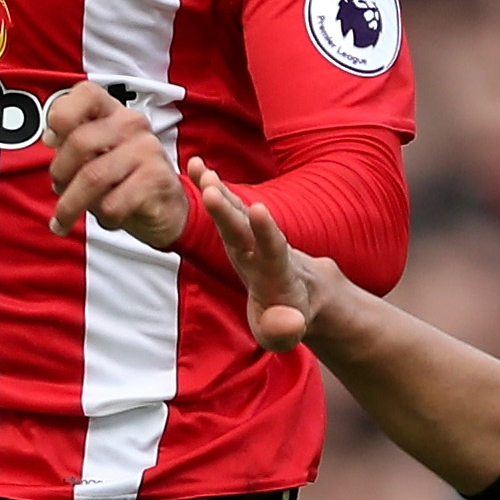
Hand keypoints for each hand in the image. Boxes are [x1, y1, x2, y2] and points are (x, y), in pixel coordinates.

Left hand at [42, 81, 186, 248]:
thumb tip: (50, 137)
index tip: (52, 141)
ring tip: (68, 216)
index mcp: (113, 112)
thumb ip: (71, 141)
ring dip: (72, 204)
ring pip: (93, 177)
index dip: (60, 115)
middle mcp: (132, 124)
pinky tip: (110, 218)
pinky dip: (104, 218)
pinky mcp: (156, 179)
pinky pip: (113, 203)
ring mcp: (147, 150)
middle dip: (60, 173)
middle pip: (79, 142)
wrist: (167, 208)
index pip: (85, 93)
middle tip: (59, 189)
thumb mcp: (95, 156)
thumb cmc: (123, 179)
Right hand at [190, 158, 326, 350]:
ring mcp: (251, 238)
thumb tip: (289, 323)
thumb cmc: (288, 317)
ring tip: (198, 168)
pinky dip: (212, 187)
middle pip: (245, 229)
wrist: (304, 292)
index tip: (257, 210)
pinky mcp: (241, 230)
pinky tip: (195, 166)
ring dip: (218, 191)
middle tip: (209, 188)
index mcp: (276, 275)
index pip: (273, 251)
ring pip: (235, 212)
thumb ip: (284, 330)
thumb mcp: (285, 333)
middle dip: (228, 210)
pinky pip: (226, 207)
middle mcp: (263, 250)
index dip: (266, 232)